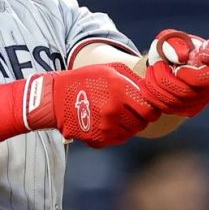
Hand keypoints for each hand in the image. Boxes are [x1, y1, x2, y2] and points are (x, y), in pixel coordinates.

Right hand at [24, 63, 159, 147]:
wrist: (56, 99)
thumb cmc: (85, 80)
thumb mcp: (110, 70)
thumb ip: (133, 78)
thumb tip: (152, 89)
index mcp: (119, 90)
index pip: (149, 109)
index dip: (152, 109)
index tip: (149, 106)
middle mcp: (113, 111)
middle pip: (143, 122)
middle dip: (143, 117)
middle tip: (136, 110)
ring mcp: (105, 128)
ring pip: (132, 132)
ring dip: (131, 124)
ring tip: (121, 115)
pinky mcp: (98, 140)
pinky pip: (119, 139)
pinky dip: (119, 132)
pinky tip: (111, 122)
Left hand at [142, 30, 208, 116]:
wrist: (166, 65)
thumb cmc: (172, 49)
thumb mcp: (171, 39)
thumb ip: (175, 44)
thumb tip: (181, 57)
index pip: (208, 78)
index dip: (189, 75)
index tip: (177, 68)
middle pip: (185, 92)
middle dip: (163, 78)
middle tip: (156, 65)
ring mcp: (201, 102)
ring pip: (173, 102)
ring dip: (155, 85)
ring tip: (150, 71)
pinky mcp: (188, 111)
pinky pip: (167, 108)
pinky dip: (153, 96)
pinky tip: (147, 84)